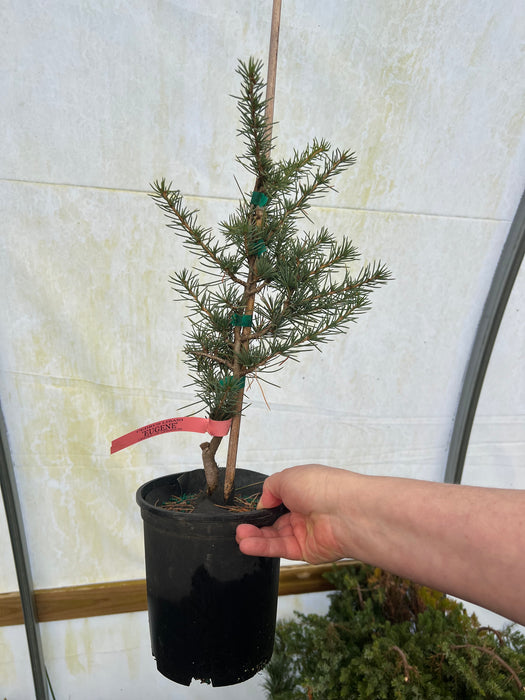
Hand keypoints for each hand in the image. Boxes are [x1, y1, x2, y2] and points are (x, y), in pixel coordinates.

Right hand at [236, 464, 351, 562]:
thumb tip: (263, 502)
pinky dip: (263, 547)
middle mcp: (304, 511)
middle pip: (274, 520)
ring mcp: (305, 531)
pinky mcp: (306, 551)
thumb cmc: (321, 487)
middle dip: (256, 524)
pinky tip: (246, 544)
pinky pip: (281, 549)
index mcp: (303, 490)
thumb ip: (270, 488)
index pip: (278, 499)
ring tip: (239, 536)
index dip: (264, 504)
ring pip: (275, 536)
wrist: (346, 511)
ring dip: (256, 536)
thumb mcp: (287, 477)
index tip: (249, 509)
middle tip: (239, 527)